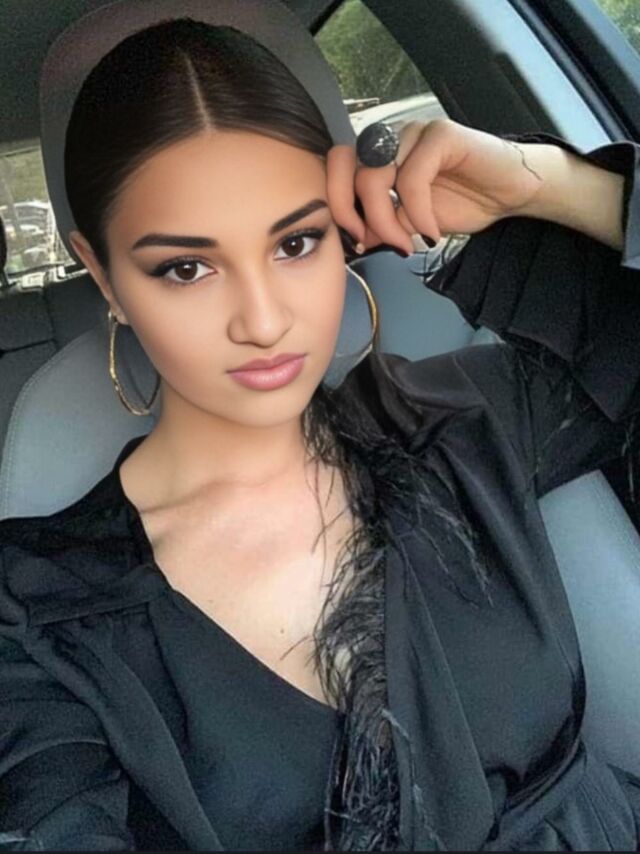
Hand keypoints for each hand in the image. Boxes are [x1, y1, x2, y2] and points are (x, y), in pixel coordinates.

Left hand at [326, 118, 547, 254]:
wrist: (510, 193)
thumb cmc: (464, 202)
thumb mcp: (411, 223)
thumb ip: (382, 224)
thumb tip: (356, 239)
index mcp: (379, 156)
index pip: (336, 168)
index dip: (337, 206)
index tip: (356, 241)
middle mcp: (391, 139)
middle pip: (346, 170)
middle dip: (353, 214)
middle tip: (373, 243)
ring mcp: (414, 132)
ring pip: (374, 176)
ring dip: (386, 221)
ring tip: (408, 243)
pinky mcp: (440, 134)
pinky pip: (411, 178)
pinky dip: (417, 213)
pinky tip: (432, 232)